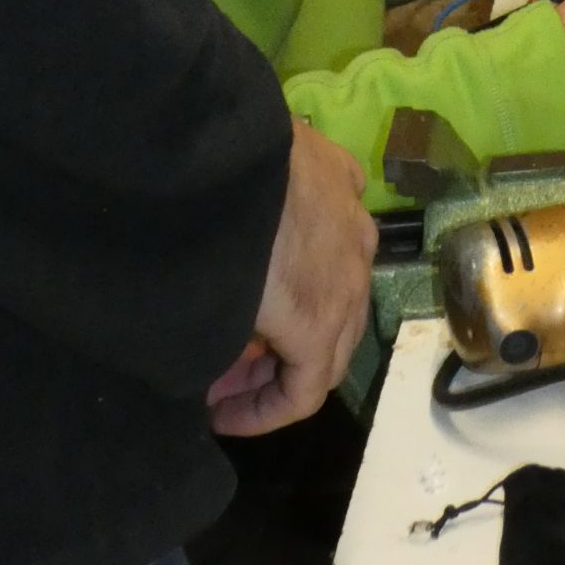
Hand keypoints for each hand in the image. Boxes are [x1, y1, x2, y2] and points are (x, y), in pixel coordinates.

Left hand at [208, 117, 375, 436]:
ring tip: (255, 311)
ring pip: (345, 283)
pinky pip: (343, 222)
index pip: (306, 394)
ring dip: (305, 310)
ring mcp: (354, 218)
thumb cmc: (209, 243)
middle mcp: (354, 275)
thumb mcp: (210, 319)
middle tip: (228, 374)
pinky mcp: (341, 172)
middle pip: (332, 345)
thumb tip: (227, 363)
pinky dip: (319, 248)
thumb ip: (228, 354)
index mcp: (322, 321)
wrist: (218, 148)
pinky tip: (287, 240)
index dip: (261, 416)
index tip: (217, 414)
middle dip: (280, 370)